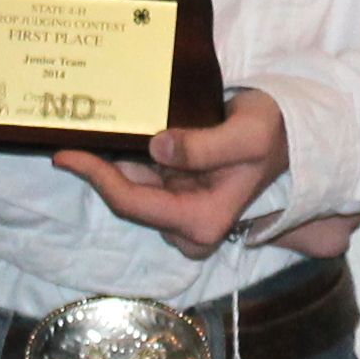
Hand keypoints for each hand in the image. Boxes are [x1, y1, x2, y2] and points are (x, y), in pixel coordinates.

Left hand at [55, 88, 293, 259]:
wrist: (293, 134)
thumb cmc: (274, 132)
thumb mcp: (247, 135)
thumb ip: (205, 146)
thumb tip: (157, 148)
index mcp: (202, 220)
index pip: (134, 204)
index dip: (97, 179)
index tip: (66, 155)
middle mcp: (190, 227)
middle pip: (128, 201)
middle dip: (100, 171)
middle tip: (71, 137)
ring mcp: (184, 213)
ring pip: (133, 191)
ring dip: (112, 165)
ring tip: (88, 135)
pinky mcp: (181, 197)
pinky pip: (143, 183)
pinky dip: (127, 162)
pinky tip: (115, 139)